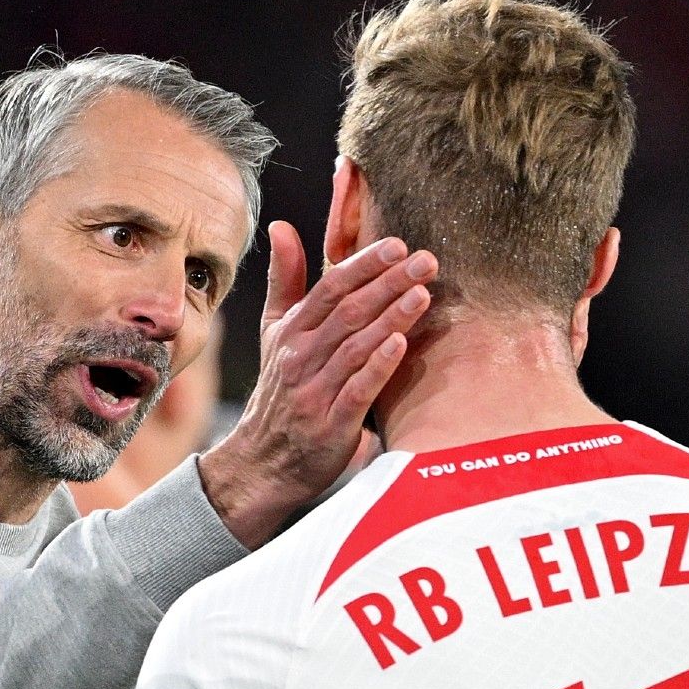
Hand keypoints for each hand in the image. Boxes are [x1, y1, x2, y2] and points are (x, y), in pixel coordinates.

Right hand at [199, 221, 436, 547]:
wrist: (263, 462)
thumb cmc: (280, 392)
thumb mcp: (275, 333)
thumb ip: (285, 281)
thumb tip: (282, 225)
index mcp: (291, 333)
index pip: (330, 289)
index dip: (364, 264)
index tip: (397, 245)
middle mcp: (300, 358)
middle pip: (347, 312)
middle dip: (387, 283)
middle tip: (426, 261)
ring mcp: (315, 392)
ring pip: (355, 347)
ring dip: (390, 318)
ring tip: (422, 293)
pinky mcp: (331, 425)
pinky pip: (356, 390)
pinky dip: (378, 366)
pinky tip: (401, 343)